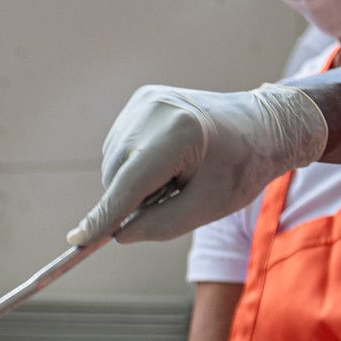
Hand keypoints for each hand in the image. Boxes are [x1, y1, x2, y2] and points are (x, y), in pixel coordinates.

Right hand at [68, 84, 328, 246]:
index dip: (104, 216)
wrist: (262, 126)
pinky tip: (167, 161)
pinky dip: (135, 165)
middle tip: (174, 197)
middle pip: (117, 176)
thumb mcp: (207, 208)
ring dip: (134, 183)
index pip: (130, 185)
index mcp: (179, 134)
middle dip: (132, 200)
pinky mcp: (142, 100)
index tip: (77, 241)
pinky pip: (120, 148)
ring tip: (176, 176)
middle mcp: (155, 110)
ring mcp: (146, 101)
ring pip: (114, 164)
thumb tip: (117, 234)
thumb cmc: (241, 168)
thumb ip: (160, 226)